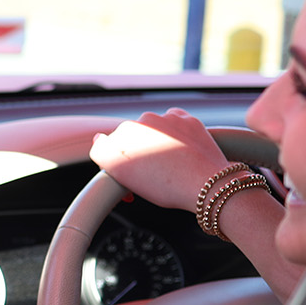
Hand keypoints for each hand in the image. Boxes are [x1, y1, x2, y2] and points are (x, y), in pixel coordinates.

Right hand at [89, 108, 231, 211]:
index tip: (131, 184)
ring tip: (168, 168)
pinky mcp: (190, 121)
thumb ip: (101, 151)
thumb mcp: (120, 174)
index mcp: (124, 131)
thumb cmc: (164, 185)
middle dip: (139, 154)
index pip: (113, 146)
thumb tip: (98, 138)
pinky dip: (175, 136)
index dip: (120, 167)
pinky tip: (179, 152)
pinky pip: (176, 125)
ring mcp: (168, 119)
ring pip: (155, 130)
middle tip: (149, 179)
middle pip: (134, 137)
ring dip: (157, 144)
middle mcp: (145, 120)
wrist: (207, 185)